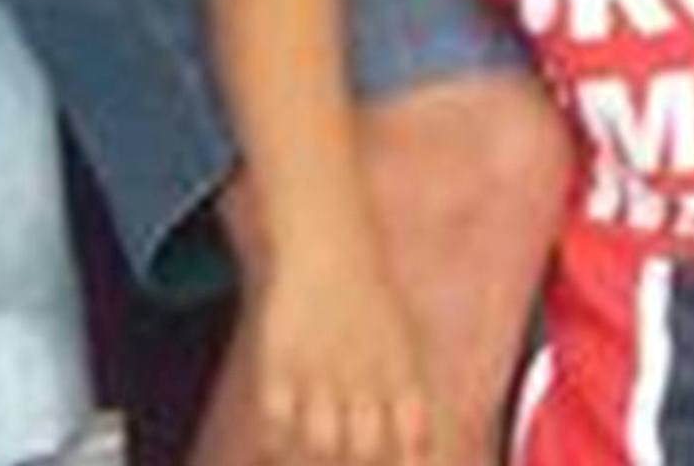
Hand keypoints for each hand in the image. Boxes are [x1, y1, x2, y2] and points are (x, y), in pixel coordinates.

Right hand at [193, 226, 428, 465]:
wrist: (329, 249)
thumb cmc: (370, 303)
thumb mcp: (404, 345)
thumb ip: (408, 403)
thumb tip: (416, 455)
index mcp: (401, 373)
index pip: (410, 437)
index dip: (404, 462)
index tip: (394, 465)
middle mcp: (363, 378)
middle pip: (363, 451)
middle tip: (341, 459)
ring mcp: (319, 372)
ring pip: (320, 444)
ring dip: (315, 457)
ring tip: (311, 451)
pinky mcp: (279, 365)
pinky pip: (276, 422)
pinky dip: (277, 440)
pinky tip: (280, 439)